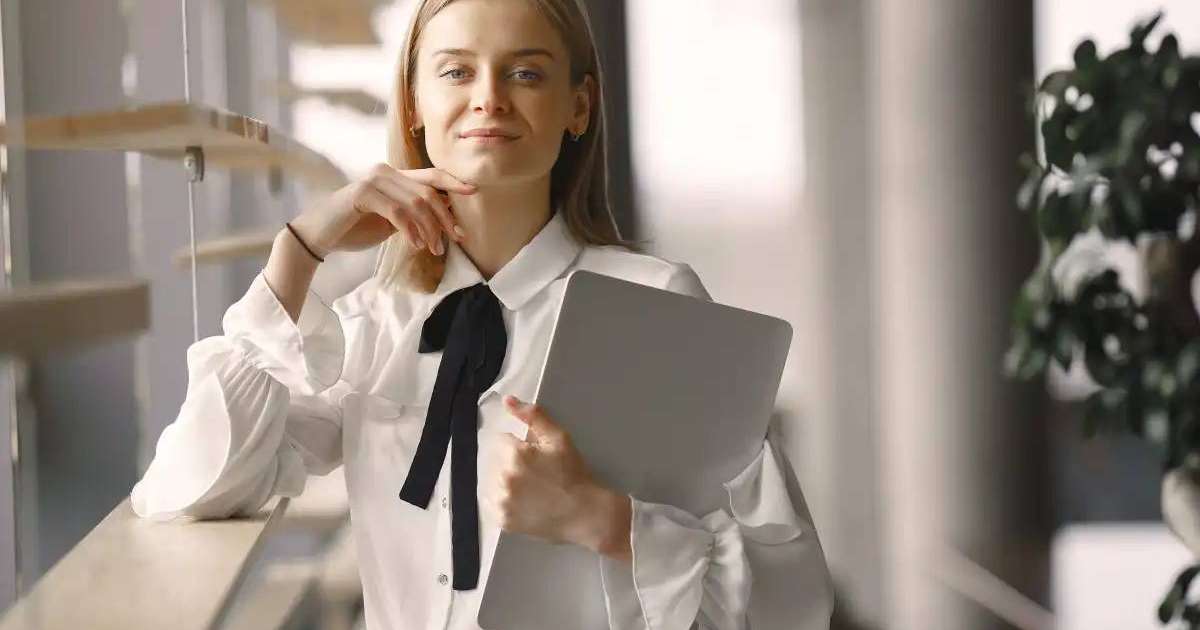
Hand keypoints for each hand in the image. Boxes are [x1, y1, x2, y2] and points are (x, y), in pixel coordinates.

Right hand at [289, 164, 476, 256]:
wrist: (319, 236)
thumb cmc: (355, 229)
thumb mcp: (392, 221)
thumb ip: (414, 213)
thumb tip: (447, 209)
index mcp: (394, 175)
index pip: (431, 176)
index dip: (453, 182)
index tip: (474, 192)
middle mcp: (385, 172)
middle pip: (428, 191)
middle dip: (445, 218)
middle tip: (455, 239)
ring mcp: (373, 180)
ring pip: (416, 202)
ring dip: (430, 229)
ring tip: (434, 249)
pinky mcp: (362, 193)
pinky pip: (397, 212)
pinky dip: (410, 230)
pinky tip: (415, 245)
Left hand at [481, 396, 631, 559]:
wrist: (585, 513)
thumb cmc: (573, 473)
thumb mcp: (558, 438)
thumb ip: (533, 416)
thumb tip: (507, 400)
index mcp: (513, 454)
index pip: (500, 440)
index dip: (517, 446)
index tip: (533, 456)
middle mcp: (502, 477)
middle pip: (493, 460)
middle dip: (508, 461)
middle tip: (534, 473)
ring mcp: (501, 501)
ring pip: (490, 480)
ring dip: (503, 480)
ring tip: (528, 487)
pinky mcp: (502, 520)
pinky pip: (491, 503)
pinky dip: (501, 500)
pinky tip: (520, 500)